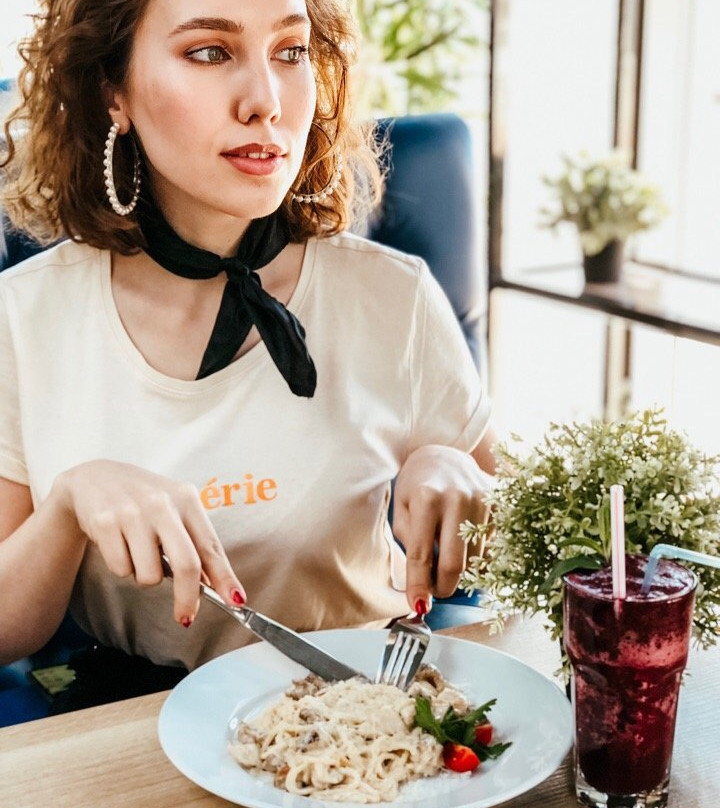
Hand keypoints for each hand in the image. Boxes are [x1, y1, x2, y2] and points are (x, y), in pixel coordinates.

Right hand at [53, 460, 244, 625]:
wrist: (95, 479)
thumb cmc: (144, 502)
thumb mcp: (174, 510)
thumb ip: (193, 543)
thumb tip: (212, 585)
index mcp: (186, 499)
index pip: (211, 545)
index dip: (225, 576)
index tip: (237, 600)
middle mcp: (162, 503)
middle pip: (186, 565)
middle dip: (188, 598)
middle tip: (185, 616)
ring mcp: (132, 512)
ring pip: (149, 575)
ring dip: (145, 575)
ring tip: (138, 551)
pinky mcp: (105, 522)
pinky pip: (121, 569)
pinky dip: (121, 566)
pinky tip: (118, 543)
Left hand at [392, 445, 492, 612]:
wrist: (445, 455)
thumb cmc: (416, 486)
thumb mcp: (401, 509)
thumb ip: (410, 543)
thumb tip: (421, 586)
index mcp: (427, 498)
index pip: (421, 556)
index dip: (418, 586)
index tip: (418, 607)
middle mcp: (458, 498)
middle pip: (454, 564)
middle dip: (443, 587)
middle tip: (436, 591)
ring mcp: (483, 499)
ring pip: (476, 559)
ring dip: (461, 570)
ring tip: (448, 556)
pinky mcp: (500, 502)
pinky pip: (493, 547)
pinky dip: (479, 556)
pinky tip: (466, 545)